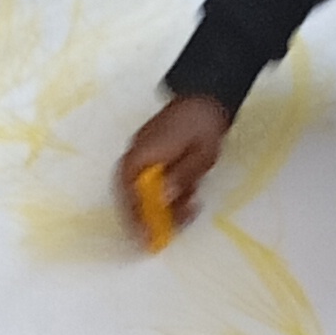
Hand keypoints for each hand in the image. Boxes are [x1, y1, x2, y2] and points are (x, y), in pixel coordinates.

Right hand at [117, 93, 228, 237]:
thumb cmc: (203, 124)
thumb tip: (161, 199)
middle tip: (172, 228)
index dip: (136, 219)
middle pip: (131, 197)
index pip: (129, 195)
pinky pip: (149, 182)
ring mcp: (140, 156)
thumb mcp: (198, 156)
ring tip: (189, 208)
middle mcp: (134, 157)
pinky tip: (188, 193)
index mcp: (141, 156)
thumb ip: (179, 178)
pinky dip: (165, 193)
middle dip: (150, 216)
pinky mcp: (149, 156)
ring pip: (141, 192)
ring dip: (162, 205)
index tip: (146, 239)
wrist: (205, 95)